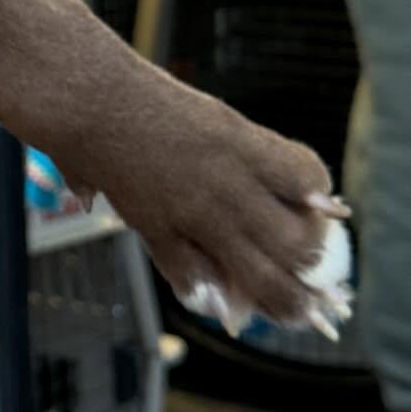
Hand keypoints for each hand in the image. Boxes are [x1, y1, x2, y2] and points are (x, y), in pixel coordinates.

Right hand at [77, 62, 350, 335]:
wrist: (90, 102)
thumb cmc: (152, 103)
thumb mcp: (216, 120)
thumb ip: (255, 158)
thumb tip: (302, 201)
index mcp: (244, 145)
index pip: (311, 180)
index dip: (321, 199)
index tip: (315, 207)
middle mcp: (227, 183)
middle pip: (298, 243)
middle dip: (312, 259)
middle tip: (307, 262)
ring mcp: (193, 214)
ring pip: (261, 278)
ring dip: (282, 299)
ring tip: (294, 308)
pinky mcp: (157, 233)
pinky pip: (196, 283)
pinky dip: (210, 296)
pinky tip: (219, 298)